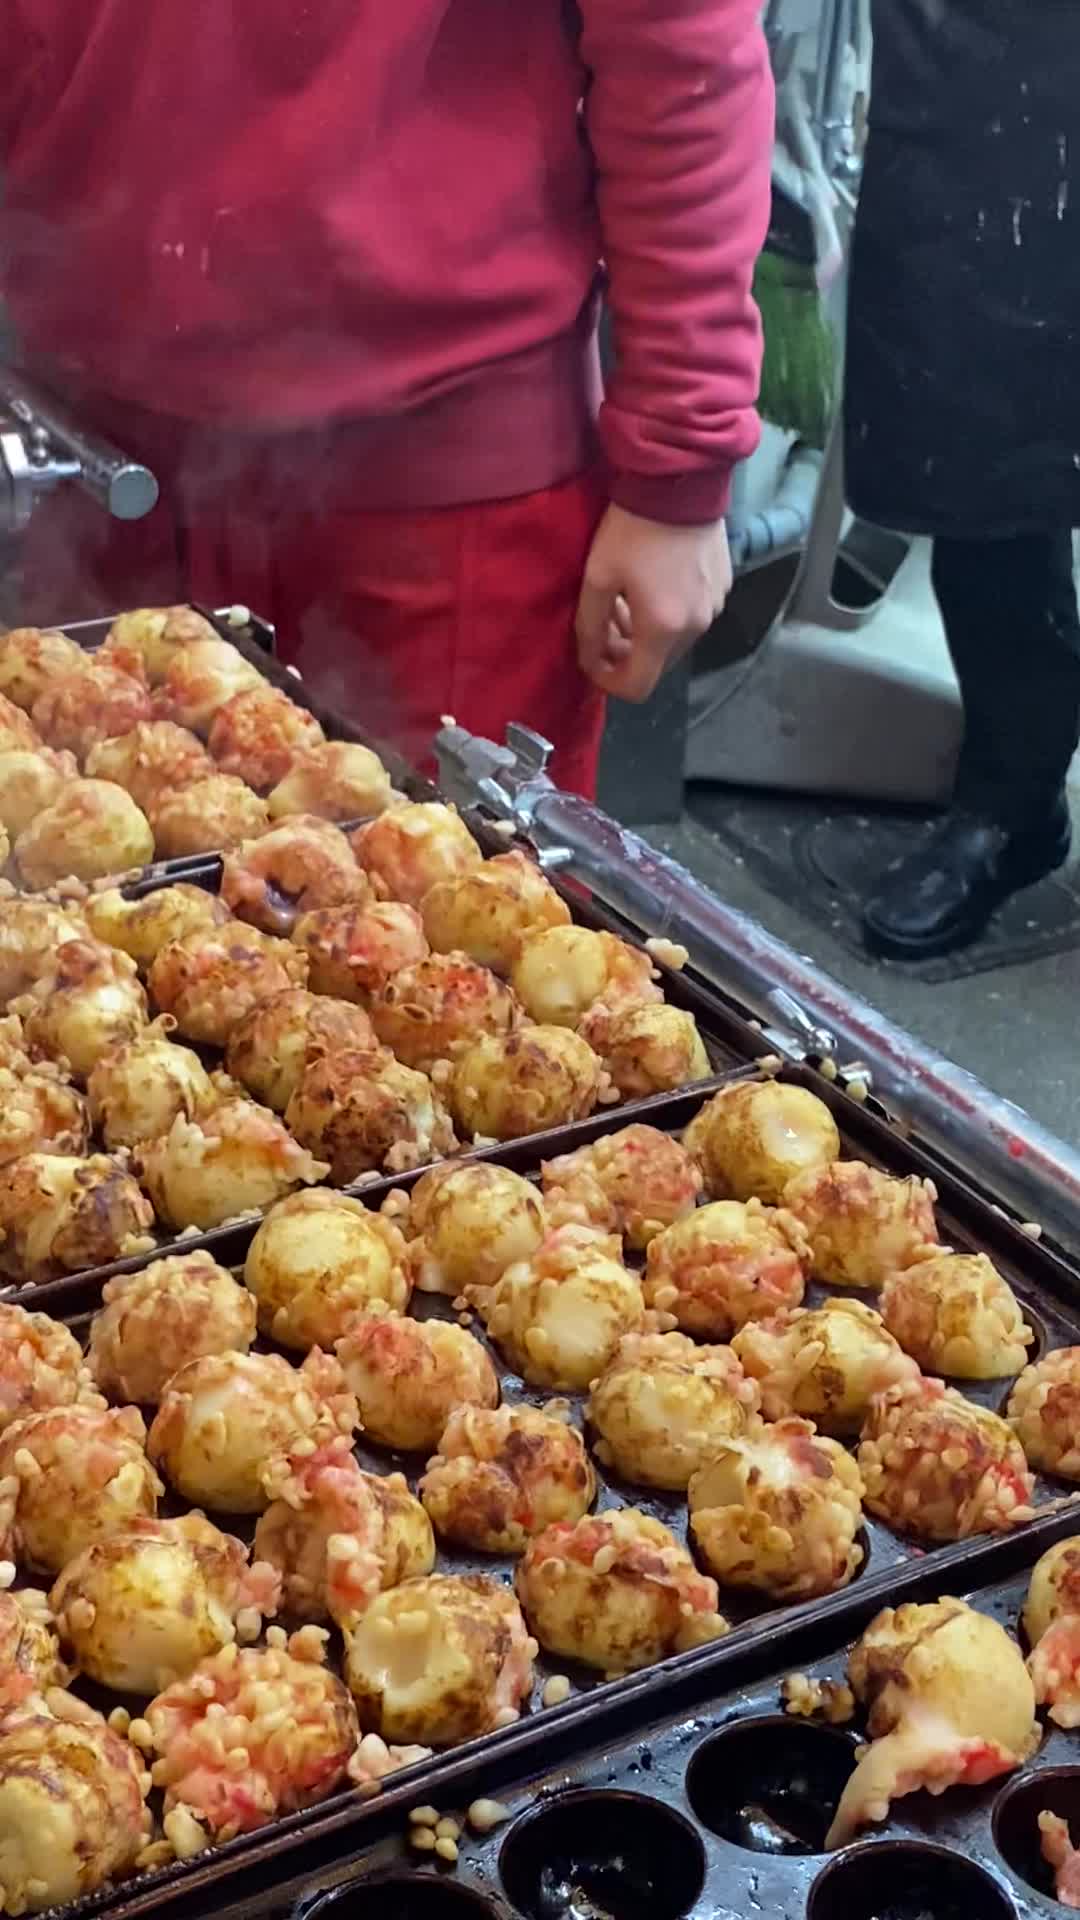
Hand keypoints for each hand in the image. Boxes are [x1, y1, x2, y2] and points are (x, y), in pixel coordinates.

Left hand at [575, 505, 731, 701]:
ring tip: (626, 602)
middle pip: (657, 665)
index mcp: (663, 630)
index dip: (609, 682)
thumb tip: (589, 659)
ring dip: (646, 634)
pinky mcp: (723, 587)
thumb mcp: (598, 577)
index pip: (638, 686)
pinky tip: (653, 585)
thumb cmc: (632, 530)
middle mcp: (695, 627)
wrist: (679, 482)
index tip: (592, 660)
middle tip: (604, 625)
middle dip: (626, 654)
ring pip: (674, 642)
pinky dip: (668, 615)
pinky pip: (691, 617)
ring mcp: (714, 607)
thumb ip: (590, 627)